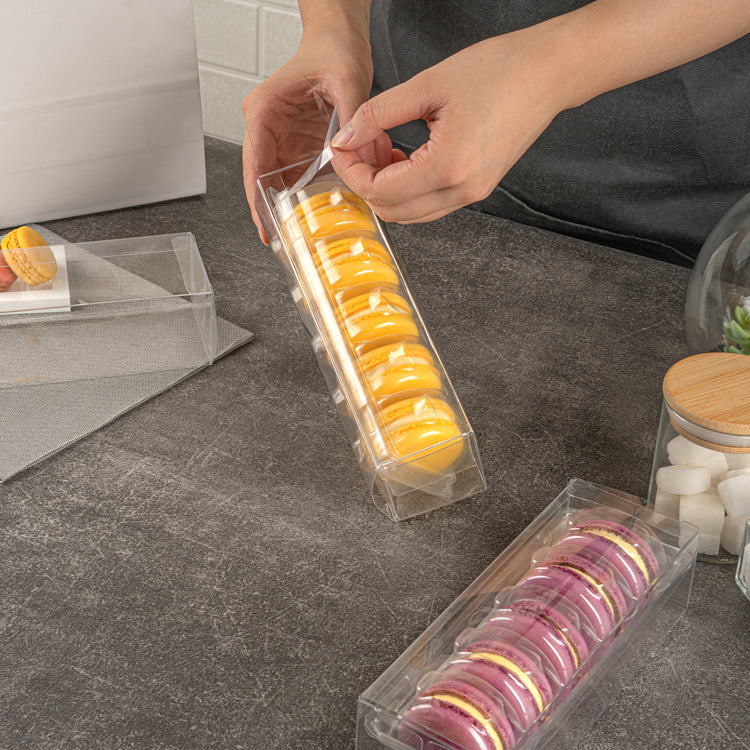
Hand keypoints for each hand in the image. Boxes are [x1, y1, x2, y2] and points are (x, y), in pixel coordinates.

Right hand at [242, 29, 372, 242]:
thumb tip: (357, 150)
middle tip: (283, 239)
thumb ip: (352, 116)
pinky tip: (323, 209)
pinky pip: (302, 176)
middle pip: (263, 177)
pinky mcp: (301, 145)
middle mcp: (269, 127)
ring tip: (303, 231)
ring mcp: (284, 138)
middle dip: (272, 209)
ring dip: (294, 204)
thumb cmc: (331, 49)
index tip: (264, 222)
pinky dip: (313, 192)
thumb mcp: (346, 78)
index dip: (257, 195)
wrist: (340, 39)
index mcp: (265, 110)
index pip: (253, 160)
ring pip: (282, 181)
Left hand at [330, 31, 569, 223]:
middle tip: (359, 146)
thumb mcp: (428, 84)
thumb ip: (378, 114)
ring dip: (386, 189)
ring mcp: (473, 194)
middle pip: (391, 212)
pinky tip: (405, 157)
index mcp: (449, 166)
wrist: (549, 73)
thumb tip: (347, 135)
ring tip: (383, 149)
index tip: (342, 147)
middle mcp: (463, 190)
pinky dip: (408, 189)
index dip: (351, 171)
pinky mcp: (478, 189)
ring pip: (410, 214)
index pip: (380, 191)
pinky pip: (430, 205)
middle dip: (365, 182)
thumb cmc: (501, 70)